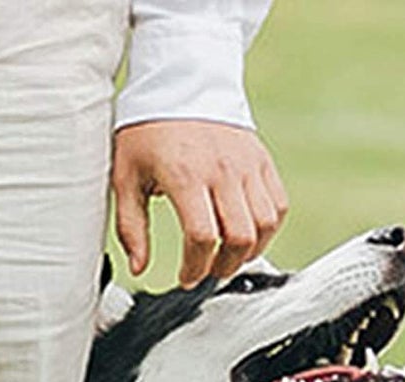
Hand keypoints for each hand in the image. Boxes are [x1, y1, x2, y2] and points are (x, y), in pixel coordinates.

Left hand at [113, 120, 288, 287]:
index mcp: (185, 174)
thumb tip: (138, 267)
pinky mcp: (261, 160)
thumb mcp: (126, 176)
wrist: (180, 80)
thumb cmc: (148, 131)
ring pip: (264, 225)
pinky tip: (247, 234)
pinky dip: (267, 229)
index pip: (202, 237)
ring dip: (249, 252)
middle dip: (223, 266)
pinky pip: (278, 205)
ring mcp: (246, 164)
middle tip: (208, 271)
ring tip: (229, 257)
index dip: (196, 267)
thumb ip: (131, 226)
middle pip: (239, 237)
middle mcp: (221, 169)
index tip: (186, 278)